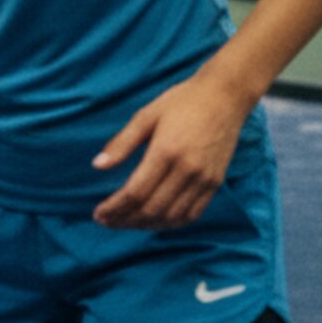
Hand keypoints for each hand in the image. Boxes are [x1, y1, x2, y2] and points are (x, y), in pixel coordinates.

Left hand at [92, 66, 253, 228]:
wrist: (224, 97)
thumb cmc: (181, 102)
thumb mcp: (145, 116)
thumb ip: (121, 143)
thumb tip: (97, 165)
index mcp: (166, 151)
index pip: (136, 192)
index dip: (115, 208)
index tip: (98, 213)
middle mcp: (188, 170)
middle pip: (152, 209)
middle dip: (125, 220)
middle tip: (106, 220)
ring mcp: (205, 179)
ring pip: (172, 216)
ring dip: (146, 225)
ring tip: (125, 222)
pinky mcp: (215, 183)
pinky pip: (192, 214)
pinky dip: (170, 223)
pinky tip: (153, 220)